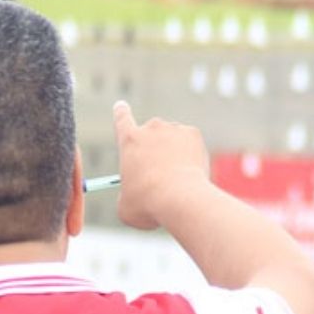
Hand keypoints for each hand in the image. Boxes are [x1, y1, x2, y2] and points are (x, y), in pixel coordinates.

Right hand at [112, 100, 210, 229]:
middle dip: (154, 149)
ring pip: (172, 140)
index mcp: (128, 140)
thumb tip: (134, 197)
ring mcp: (173, 128)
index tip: (121, 106)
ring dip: (173, 153)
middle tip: (160, 174)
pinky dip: (190, 156)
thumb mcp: (125, 207)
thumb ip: (127, 195)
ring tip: (176, 178)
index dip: (121, 113)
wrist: (181, 199)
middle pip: (151, 133)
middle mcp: (150, 128)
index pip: (121, 118)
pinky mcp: (193, 133)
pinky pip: (190, 144)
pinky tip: (189, 172)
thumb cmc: (149, 204)